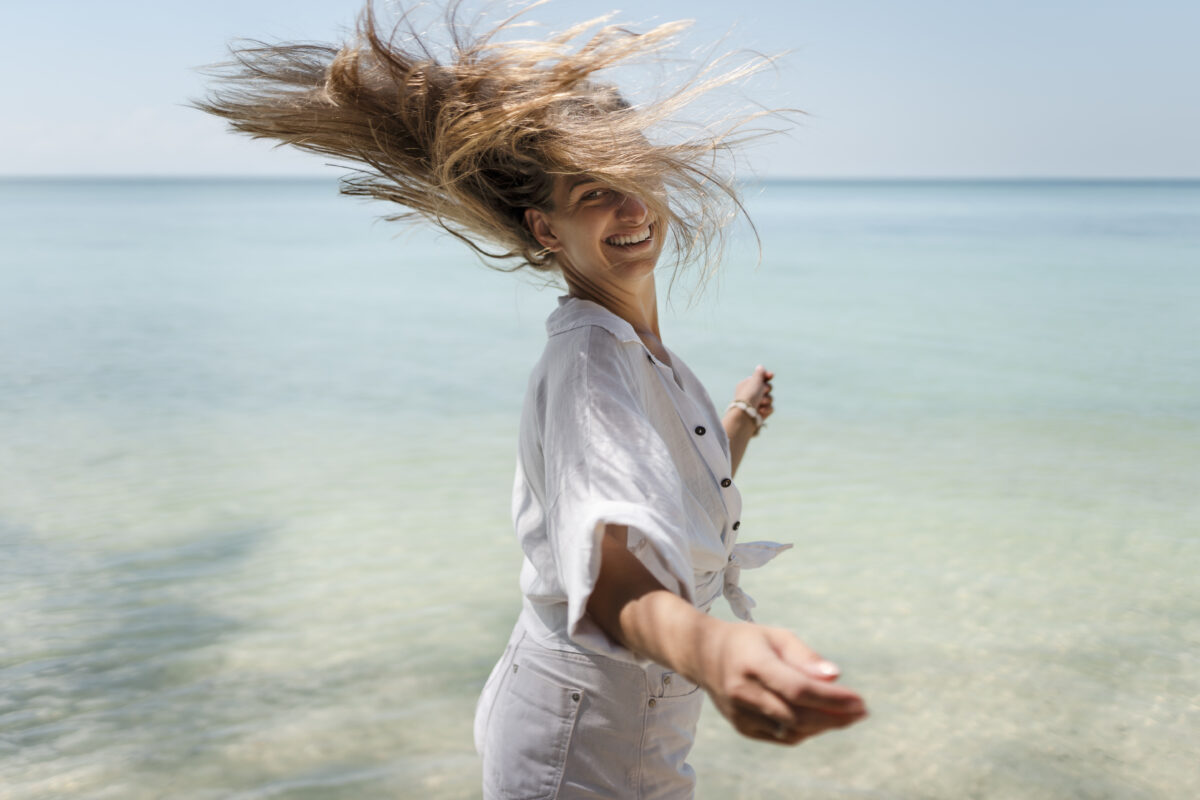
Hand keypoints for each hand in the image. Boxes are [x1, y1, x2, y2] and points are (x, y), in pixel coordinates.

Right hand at [698, 622, 866, 744]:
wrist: (703, 655)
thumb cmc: (748, 641)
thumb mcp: (776, 636)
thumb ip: (805, 656)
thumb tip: (836, 677)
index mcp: (752, 664)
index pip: (798, 689)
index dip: (832, 699)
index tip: (860, 700)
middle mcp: (743, 692)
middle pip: (797, 714)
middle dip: (835, 717)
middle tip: (862, 711)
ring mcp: (740, 713)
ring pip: (792, 730)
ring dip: (824, 726)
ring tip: (847, 715)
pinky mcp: (742, 727)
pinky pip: (781, 736)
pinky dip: (806, 731)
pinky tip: (822, 720)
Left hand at [734, 365, 773, 424]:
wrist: (745, 416)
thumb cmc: (749, 396)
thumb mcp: (754, 381)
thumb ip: (759, 373)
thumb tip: (760, 367)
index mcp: (746, 385)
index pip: (759, 378)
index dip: (766, 376)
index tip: (771, 375)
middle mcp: (751, 394)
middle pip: (767, 387)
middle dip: (766, 389)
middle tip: (762, 391)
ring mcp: (756, 404)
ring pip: (770, 398)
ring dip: (767, 400)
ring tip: (760, 403)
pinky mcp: (761, 414)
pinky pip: (771, 408)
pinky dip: (767, 409)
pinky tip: (761, 411)